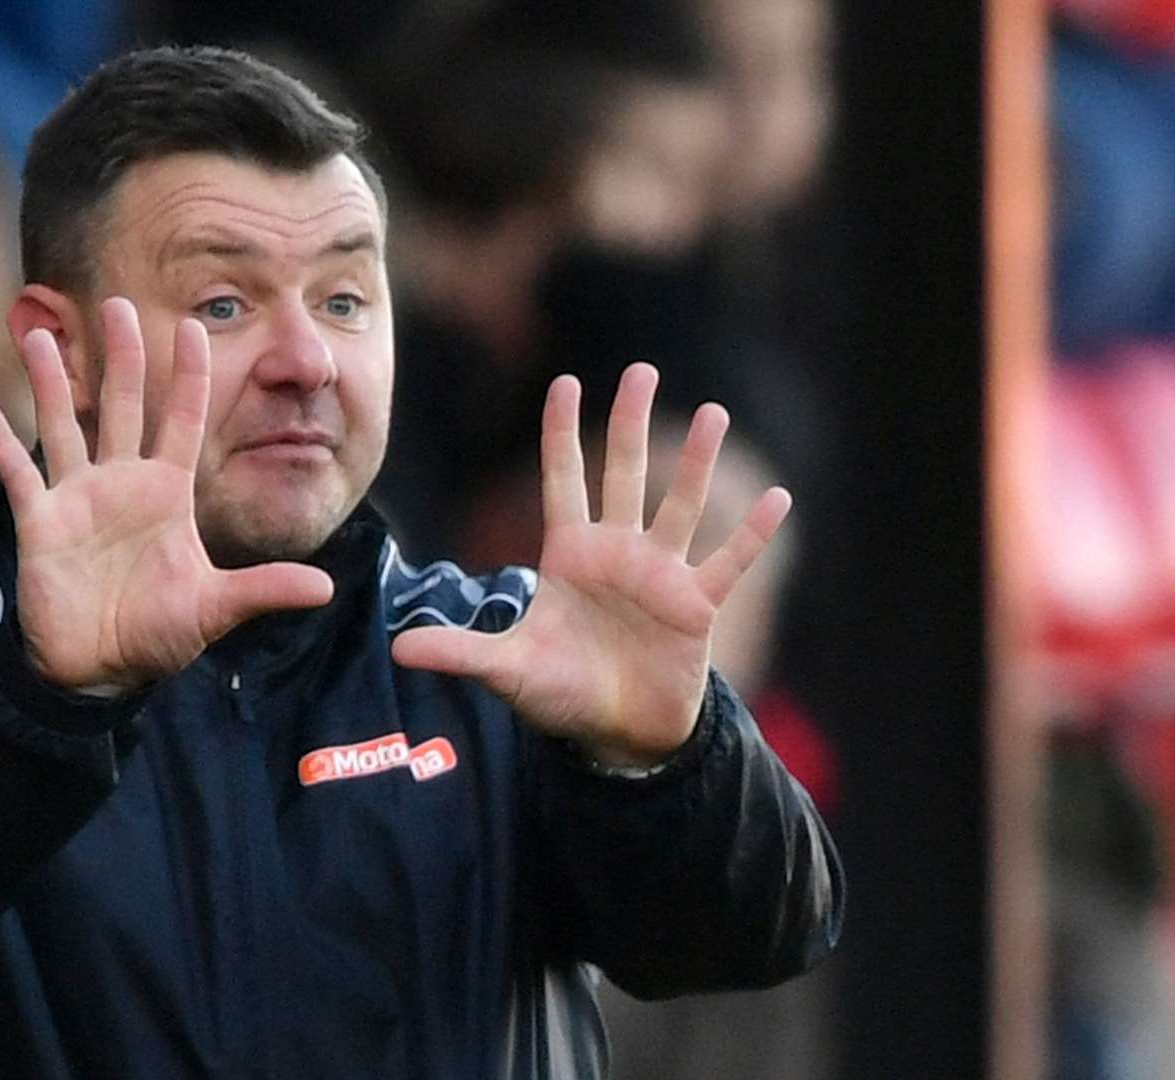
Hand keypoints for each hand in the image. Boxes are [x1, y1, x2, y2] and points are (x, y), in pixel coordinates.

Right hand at [0, 297, 333, 692]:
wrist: (99, 673)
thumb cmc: (157, 635)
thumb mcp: (215, 608)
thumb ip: (263, 589)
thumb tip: (327, 590)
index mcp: (167, 494)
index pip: (181, 421)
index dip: (188, 375)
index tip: (195, 325)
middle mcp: (122, 484)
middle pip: (122, 406)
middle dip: (121, 356)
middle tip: (116, 302)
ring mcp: (77, 499)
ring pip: (63, 425)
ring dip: (49, 382)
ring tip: (38, 334)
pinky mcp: (40, 522)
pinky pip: (16, 472)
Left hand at [390, 364, 790, 766]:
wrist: (617, 734)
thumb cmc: (560, 693)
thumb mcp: (507, 670)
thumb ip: (460, 652)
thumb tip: (398, 649)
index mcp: (570, 555)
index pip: (563, 481)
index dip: (562, 434)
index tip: (565, 382)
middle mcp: (617, 552)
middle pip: (624, 474)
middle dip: (630, 423)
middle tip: (642, 369)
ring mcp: (660, 574)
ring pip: (680, 505)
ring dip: (696, 461)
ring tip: (712, 412)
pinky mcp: (695, 605)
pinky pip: (728, 561)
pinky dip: (751, 533)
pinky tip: (776, 496)